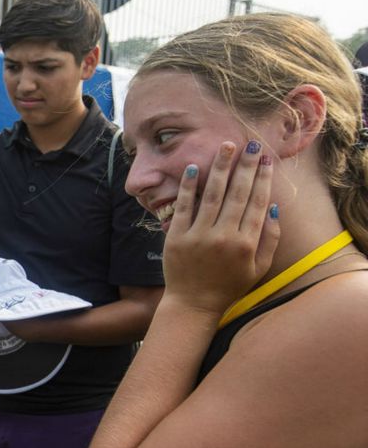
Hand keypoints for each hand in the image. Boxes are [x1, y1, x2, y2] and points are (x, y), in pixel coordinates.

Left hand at [162, 141, 278, 317]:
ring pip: (212, 195)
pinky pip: (183, 207)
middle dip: (245, 166)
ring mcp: (198, 236)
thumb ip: (269, 239)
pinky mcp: (176, 238)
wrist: (193, 304)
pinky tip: (191, 168)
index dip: (262, 179)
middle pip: (237, 194)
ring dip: (219, 168)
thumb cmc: (228, 286)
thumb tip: (272, 208)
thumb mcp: (258, 267)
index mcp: (246, 244)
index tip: (265, 159)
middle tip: (250, 144)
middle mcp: (224, 237)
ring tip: (225, 146)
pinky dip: (188, 187)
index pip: (256, 203)